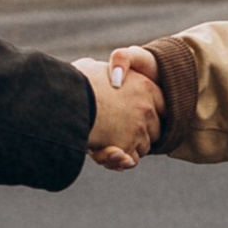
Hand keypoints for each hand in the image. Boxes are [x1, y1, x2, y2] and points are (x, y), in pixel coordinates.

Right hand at [76, 50, 161, 171]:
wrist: (65, 99)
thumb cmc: (76, 81)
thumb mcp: (95, 68)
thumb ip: (107, 71)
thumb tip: (105, 72)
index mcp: (145, 86)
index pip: (162, 105)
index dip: (148, 112)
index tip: (135, 115)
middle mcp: (147, 108)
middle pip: (155, 129)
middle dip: (140, 134)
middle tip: (118, 132)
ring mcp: (138, 129)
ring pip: (143, 147)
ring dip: (129, 147)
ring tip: (109, 142)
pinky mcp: (126, 147)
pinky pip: (130, 160)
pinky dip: (120, 160)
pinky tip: (106, 151)